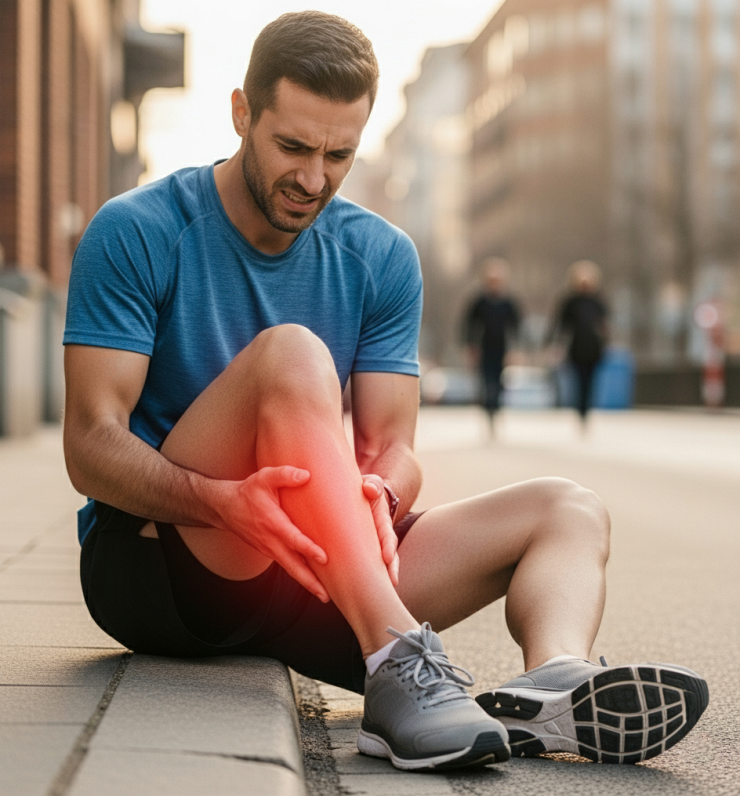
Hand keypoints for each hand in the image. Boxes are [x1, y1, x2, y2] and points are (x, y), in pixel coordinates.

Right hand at [222, 466, 329, 602]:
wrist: (224, 507)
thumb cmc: (247, 492)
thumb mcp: (264, 477)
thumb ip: (284, 474)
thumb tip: (306, 475)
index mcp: (271, 522)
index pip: (292, 538)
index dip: (308, 548)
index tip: (323, 558)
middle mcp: (270, 540)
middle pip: (292, 564)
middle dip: (309, 581)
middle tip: (325, 595)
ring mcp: (269, 548)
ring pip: (289, 568)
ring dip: (305, 582)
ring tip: (323, 595)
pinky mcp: (269, 550)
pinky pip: (286, 564)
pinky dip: (299, 574)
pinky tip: (312, 580)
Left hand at [361, 474, 399, 586]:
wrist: (360, 495)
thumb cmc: (364, 489)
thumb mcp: (370, 484)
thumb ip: (373, 485)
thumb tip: (369, 490)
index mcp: (381, 522)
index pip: (388, 537)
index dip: (388, 547)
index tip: (387, 558)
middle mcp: (377, 537)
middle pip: (387, 557)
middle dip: (389, 570)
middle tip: (390, 583)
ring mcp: (369, 546)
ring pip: (374, 565)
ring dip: (376, 578)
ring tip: (374, 594)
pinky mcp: (357, 552)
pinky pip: (358, 565)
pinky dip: (358, 577)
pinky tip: (351, 593)